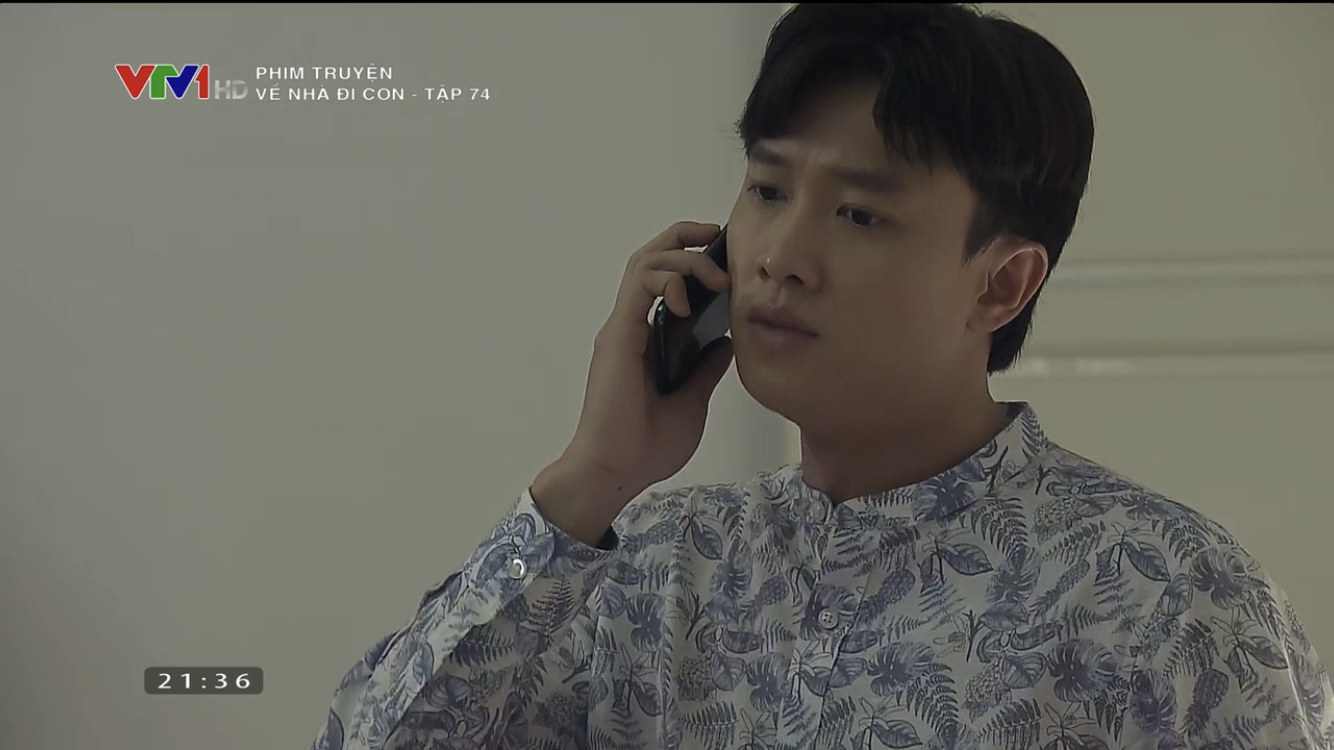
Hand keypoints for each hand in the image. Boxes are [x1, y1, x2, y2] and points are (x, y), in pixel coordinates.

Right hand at [532, 222, 733, 543]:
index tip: (726, 256)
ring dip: (682, 256)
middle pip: (652, 258)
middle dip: (686, 238)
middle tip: (720, 238)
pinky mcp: (618, 335)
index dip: (693, 258)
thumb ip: (705, 370)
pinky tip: (686, 297)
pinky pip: (639, 287)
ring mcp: (622, 328)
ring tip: (714, 275)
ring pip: (645, 263)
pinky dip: (665, 279)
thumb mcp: (693, 403)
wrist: (616, 471)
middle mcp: (630, 325)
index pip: (666, 280)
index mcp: (646, 339)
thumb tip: (725, 343)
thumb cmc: (645, 447)